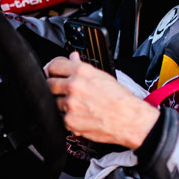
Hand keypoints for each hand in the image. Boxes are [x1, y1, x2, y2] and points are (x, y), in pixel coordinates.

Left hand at [45, 52, 159, 148]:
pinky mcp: (69, 121)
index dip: (52, 68)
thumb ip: (82, 66)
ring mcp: (69, 104)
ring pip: (54, 101)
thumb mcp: (102, 76)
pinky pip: (60, 117)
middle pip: (49, 83)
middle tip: (62, 90)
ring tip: (77, 105)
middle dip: (54, 86)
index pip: (54, 65)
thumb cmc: (120, 99)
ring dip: (61, 103)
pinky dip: (67, 117)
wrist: (129, 119)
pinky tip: (80, 115)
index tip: (53, 72)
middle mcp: (73, 86)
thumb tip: (73, 58)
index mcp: (81, 72)